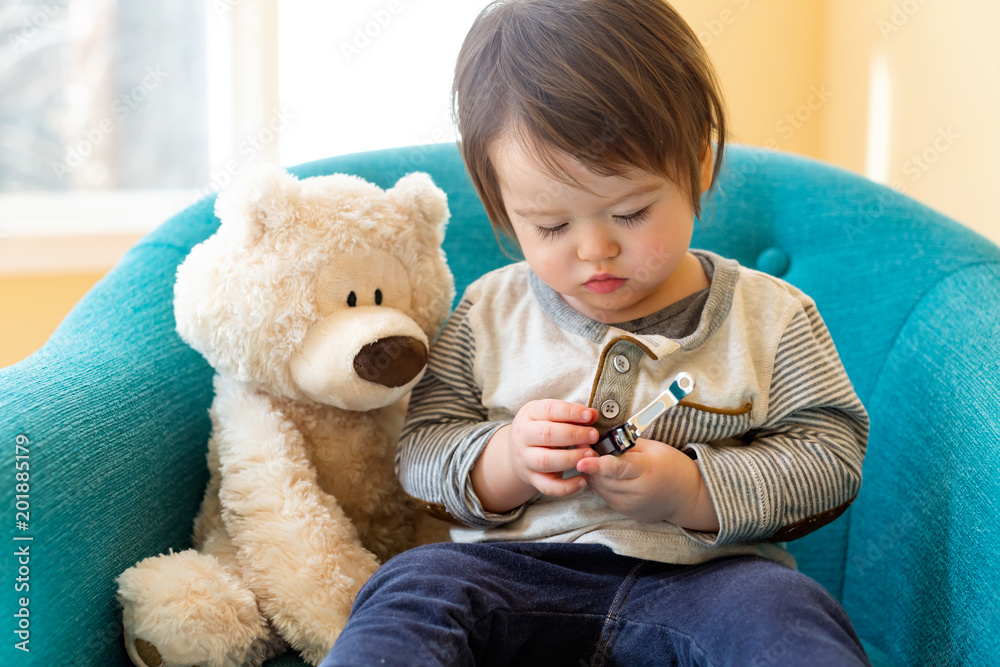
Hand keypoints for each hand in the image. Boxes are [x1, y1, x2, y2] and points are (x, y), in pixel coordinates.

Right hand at [471, 400, 598, 512]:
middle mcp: (523, 436)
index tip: (589, 416)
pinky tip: (582, 481)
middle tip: (594, 436)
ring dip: (571, 458)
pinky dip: (566, 487)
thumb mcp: (551, 415)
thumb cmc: (540, 428)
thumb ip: (572, 413)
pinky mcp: (532, 478)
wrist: (517, 451)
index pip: (549, 410)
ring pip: (546, 461)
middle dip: (573, 435)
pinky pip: (548, 486)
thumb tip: (593, 414)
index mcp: (529, 414)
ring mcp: (525, 459)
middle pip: (546, 434)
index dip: (570, 412)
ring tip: (590, 454)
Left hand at [576, 438, 719, 529]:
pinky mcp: (626, 512)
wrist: (687, 496)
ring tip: (595, 461)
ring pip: (601, 488)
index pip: (618, 468)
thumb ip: (627, 445)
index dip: (597, 465)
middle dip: (590, 465)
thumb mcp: (654, 448)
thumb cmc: (673, 467)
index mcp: (647, 471)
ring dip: (594, 475)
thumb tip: (602, 440)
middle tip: (585, 451)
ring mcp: (631, 505)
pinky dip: (602, 484)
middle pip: (604, 479)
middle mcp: (638, 491)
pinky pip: (605, 496)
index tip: (582, 461)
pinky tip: (606, 475)